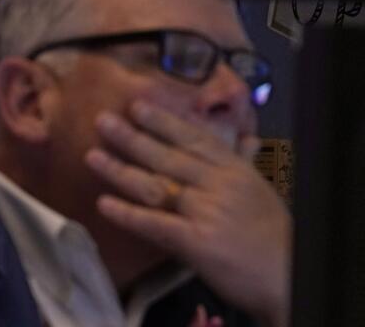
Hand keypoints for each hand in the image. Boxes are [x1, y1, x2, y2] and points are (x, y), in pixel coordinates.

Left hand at [85, 101, 291, 326]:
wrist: (289, 275)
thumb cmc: (272, 234)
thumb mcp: (258, 189)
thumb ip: (241, 162)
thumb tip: (244, 137)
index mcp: (233, 169)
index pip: (192, 138)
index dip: (162, 121)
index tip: (136, 105)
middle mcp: (218, 184)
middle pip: (167, 157)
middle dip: (132, 138)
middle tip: (102, 121)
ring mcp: (207, 212)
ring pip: (155, 186)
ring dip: (120, 171)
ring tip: (92, 156)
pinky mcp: (197, 242)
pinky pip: (155, 224)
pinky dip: (127, 214)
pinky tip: (104, 205)